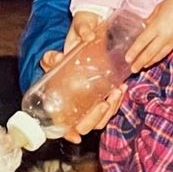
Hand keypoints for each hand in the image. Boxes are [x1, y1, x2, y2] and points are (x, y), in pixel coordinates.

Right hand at [39, 11, 123, 142]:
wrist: (86, 35)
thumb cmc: (68, 50)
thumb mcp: (57, 53)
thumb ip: (52, 58)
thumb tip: (56, 57)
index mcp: (60, 101)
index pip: (63, 124)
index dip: (67, 133)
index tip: (75, 137)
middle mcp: (75, 105)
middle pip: (86, 125)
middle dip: (96, 118)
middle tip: (104, 103)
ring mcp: (90, 102)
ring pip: (101, 118)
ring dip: (111, 108)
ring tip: (116, 92)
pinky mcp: (102, 95)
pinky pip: (110, 106)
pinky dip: (116, 100)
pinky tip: (121, 88)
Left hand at [125, 0, 172, 71]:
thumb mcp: (158, 9)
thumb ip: (150, 20)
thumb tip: (143, 27)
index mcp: (157, 26)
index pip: (142, 42)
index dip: (134, 51)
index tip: (127, 59)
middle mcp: (165, 36)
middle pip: (150, 52)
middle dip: (140, 62)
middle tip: (133, 69)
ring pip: (160, 55)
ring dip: (150, 62)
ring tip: (143, 66)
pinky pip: (168, 51)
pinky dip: (160, 56)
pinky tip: (155, 58)